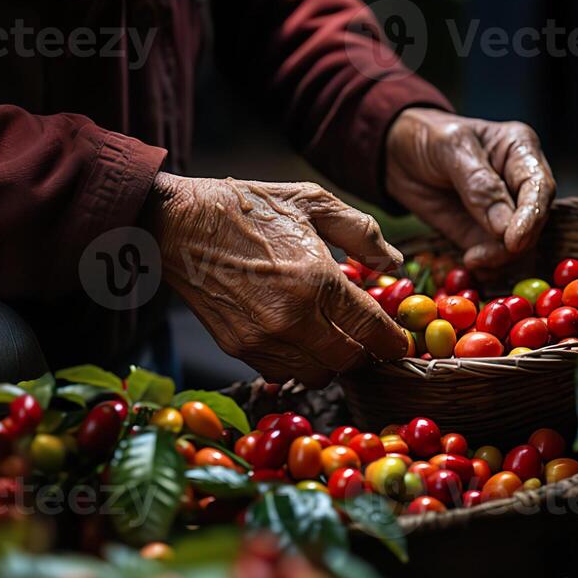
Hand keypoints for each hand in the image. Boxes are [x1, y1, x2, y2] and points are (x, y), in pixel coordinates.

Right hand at [151, 174, 408, 386]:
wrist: (179, 223)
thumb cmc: (247, 208)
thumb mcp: (313, 202)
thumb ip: (362, 233)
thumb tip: (395, 263)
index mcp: (317, 280)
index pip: (372, 331)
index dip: (393, 342)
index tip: (398, 342)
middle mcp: (292, 318)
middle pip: (350, 362)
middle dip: (365, 353)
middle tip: (366, 337)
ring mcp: (263, 338)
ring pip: (318, 375)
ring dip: (331, 361)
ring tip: (331, 337)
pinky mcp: (238, 348)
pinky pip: (283, 372)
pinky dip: (298, 362)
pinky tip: (298, 337)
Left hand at [386, 108, 554, 267]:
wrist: (398, 153)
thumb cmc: (428, 137)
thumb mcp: (451, 147)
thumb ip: (479, 184)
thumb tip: (505, 227)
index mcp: (520, 150)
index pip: (539, 187)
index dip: (532, 216)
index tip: (514, 240)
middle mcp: (519, 181)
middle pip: (535, 219)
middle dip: (515, 241)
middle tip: (484, 254)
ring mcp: (505, 211)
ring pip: (520, 242)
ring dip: (500, 257)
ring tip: (473, 259)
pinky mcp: (484, 233)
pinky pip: (497, 255)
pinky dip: (489, 265)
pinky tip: (471, 263)